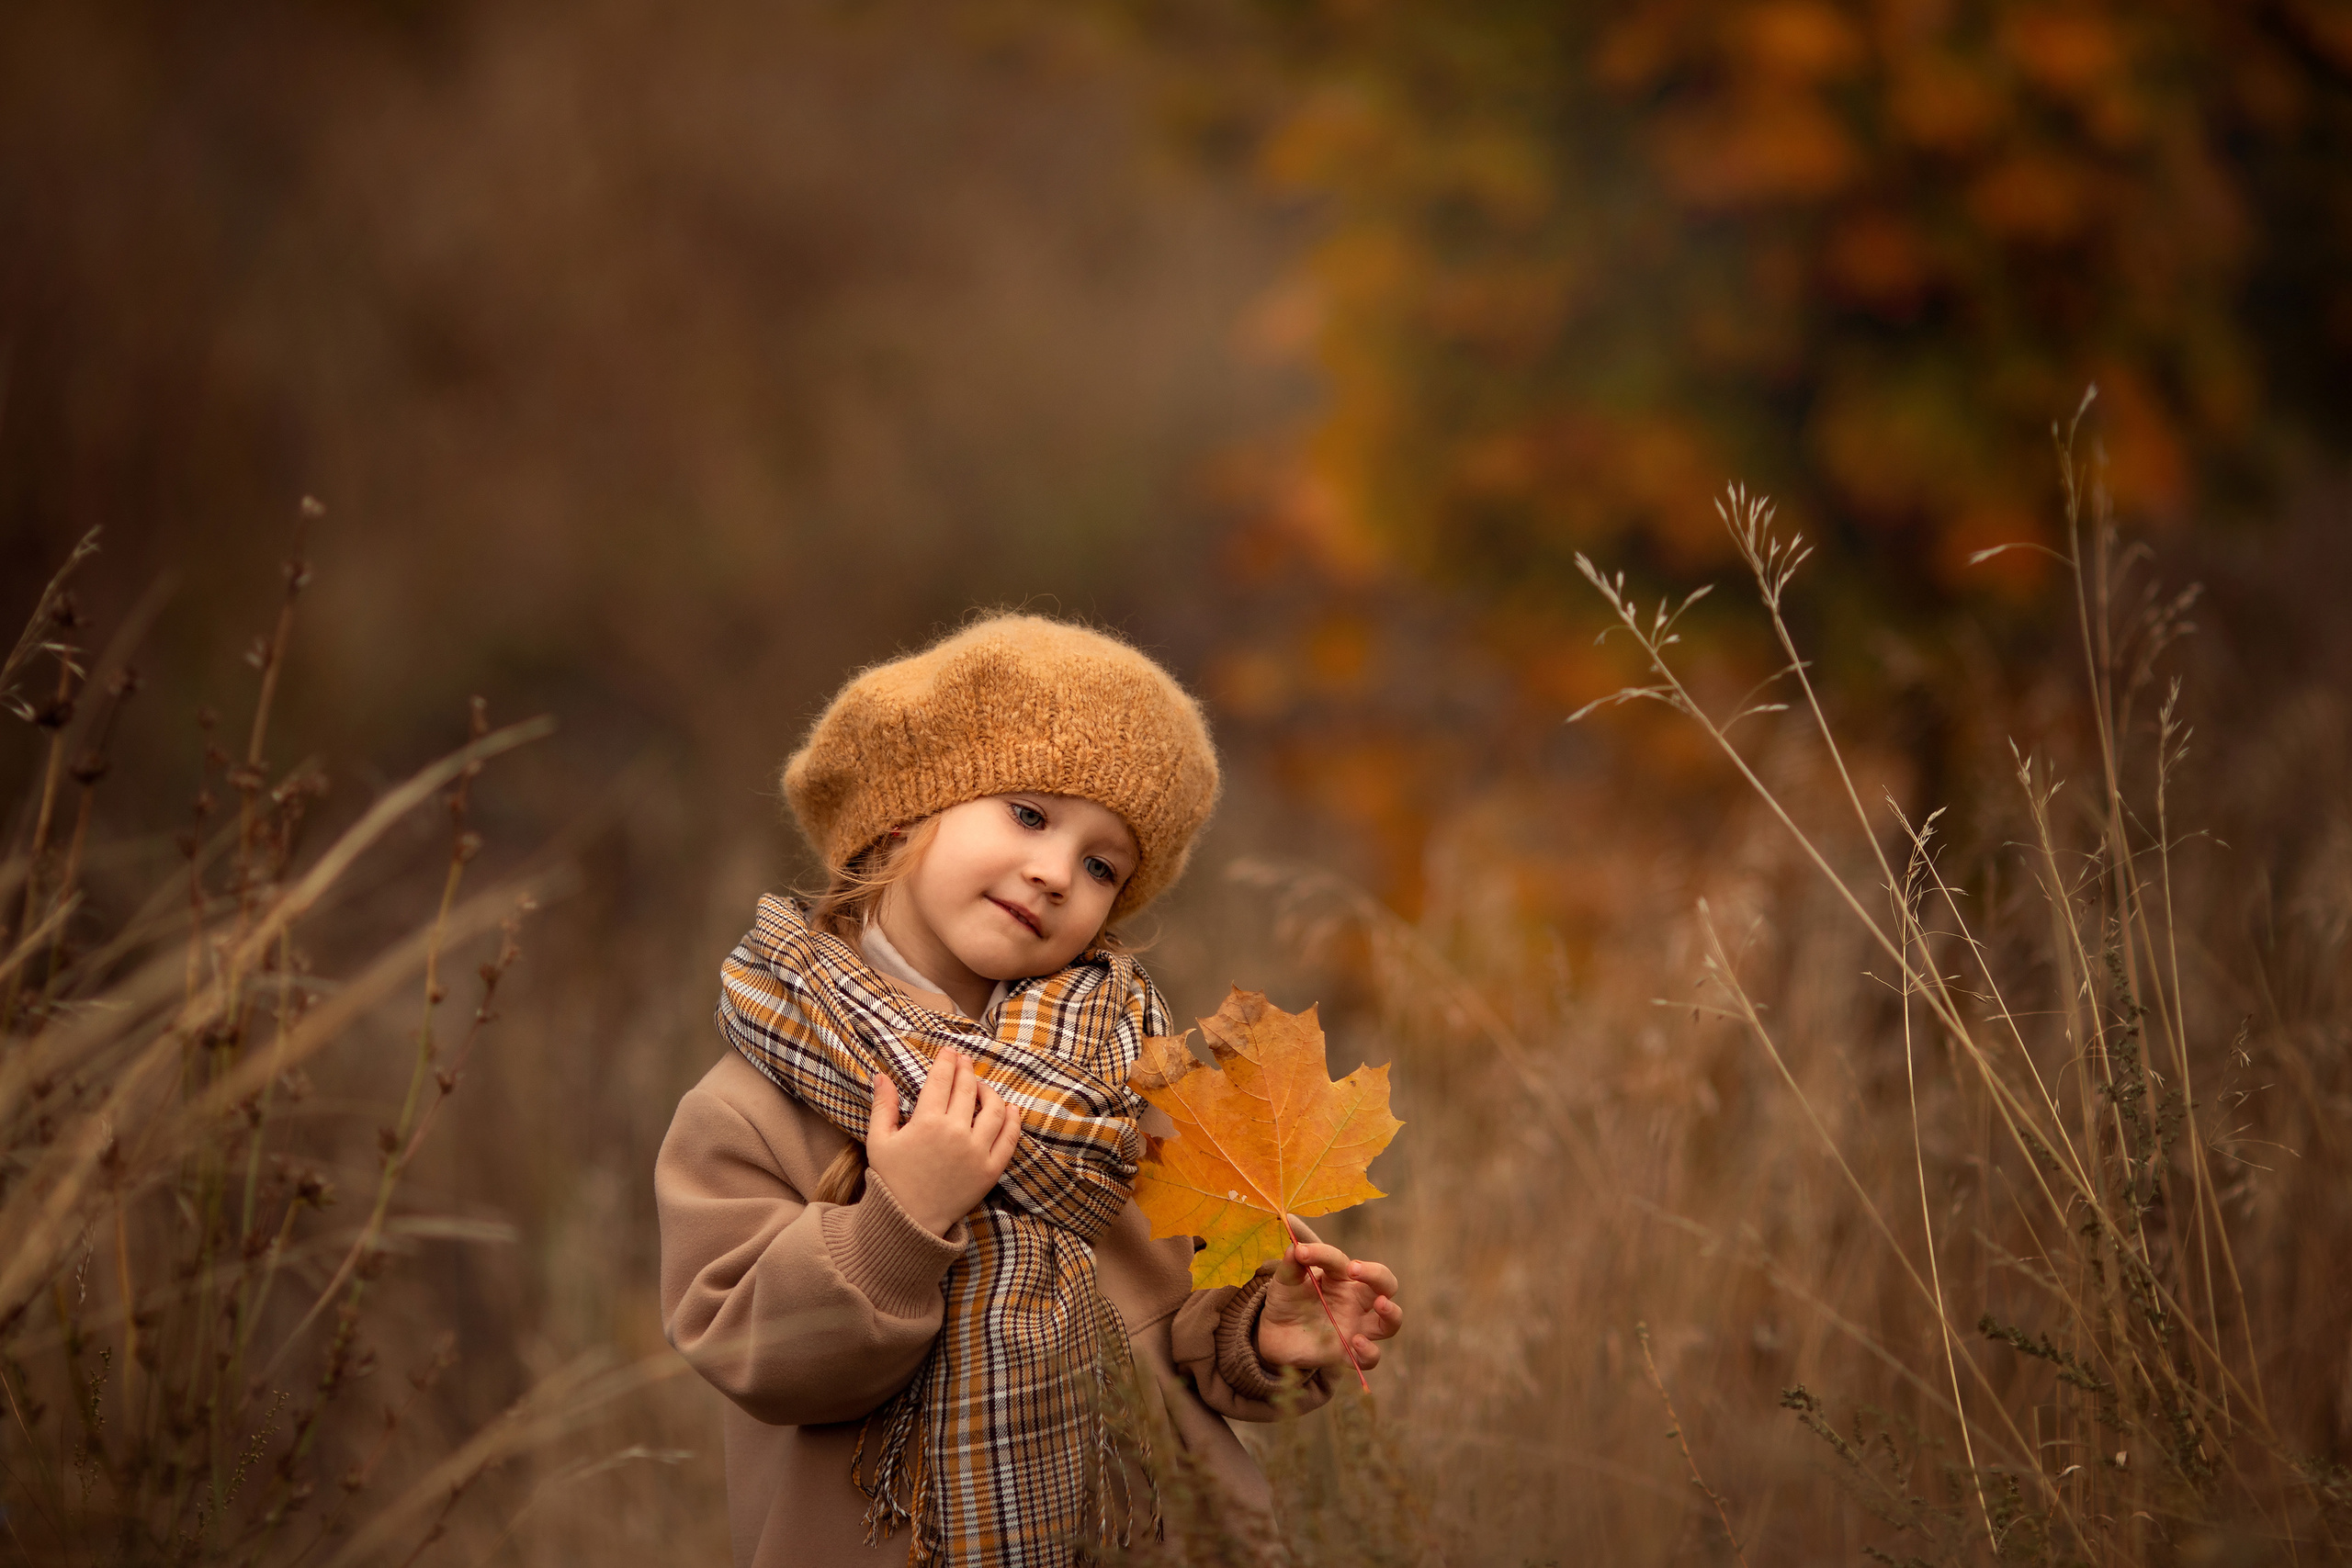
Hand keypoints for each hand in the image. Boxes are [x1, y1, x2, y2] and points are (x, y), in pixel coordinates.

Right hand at [863, 1048, 1021, 1235]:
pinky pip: (1010, 1138)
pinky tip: (1010, 1109)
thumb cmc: (891, 1179)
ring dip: (989, 1092)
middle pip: (968, 1089)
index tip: (950, 1052)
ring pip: (994, 1109)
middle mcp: (955, 1133)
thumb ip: (883, 1105)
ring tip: (981, 1087)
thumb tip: (881, 1075)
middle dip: (967, 1070)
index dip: (947, 1062)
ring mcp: (976, 1151)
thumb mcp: (878, 1140)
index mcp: (927, 1122)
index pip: (942, 1080)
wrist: (908, 1221)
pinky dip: (1013, 1120)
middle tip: (964, 1062)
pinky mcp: (990, 1170)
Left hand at [1254, 1223, 1402, 1376]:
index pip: (1340, 1260)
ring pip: (1391, 1322)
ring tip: (1380, 1304)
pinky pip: (1370, 1358)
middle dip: (1377, 1275)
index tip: (1302, 1253)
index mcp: (1340, 1277)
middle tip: (1355, 1270)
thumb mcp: (1284, 1280)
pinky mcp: (1348, 1353)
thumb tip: (1295, 1246)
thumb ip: (1291, 1264)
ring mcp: (1355, 1327)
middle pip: (1385, 1284)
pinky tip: (1356, 1342)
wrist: (1272, 1332)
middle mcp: (1355, 1300)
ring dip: (1391, 1313)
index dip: (1322, 1254)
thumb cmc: (1286, 1299)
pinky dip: (1369, 1352)